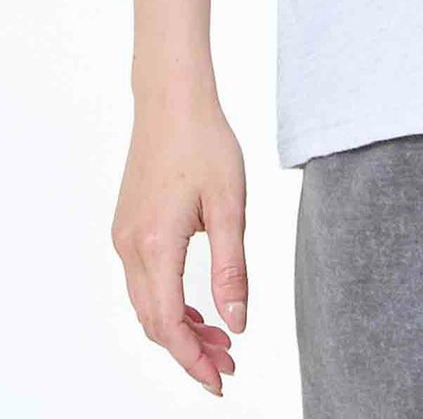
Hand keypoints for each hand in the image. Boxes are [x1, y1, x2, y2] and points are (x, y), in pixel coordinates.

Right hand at [111, 98, 246, 397]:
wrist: (172, 102)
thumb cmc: (205, 144)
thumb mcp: (230, 206)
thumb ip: (232, 268)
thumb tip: (237, 322)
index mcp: (156, 244)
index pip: (170, 324)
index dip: (194, 359)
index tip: (221, 380)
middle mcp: (131, 246)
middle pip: (155, 321)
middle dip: (189, 350)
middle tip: (227, 364)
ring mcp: (124, 237)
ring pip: (147, 304)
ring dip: (180, 327)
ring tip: (219, 339)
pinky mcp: (128, 226)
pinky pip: (144, 281)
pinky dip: (169, 302)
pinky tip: (198, 307)